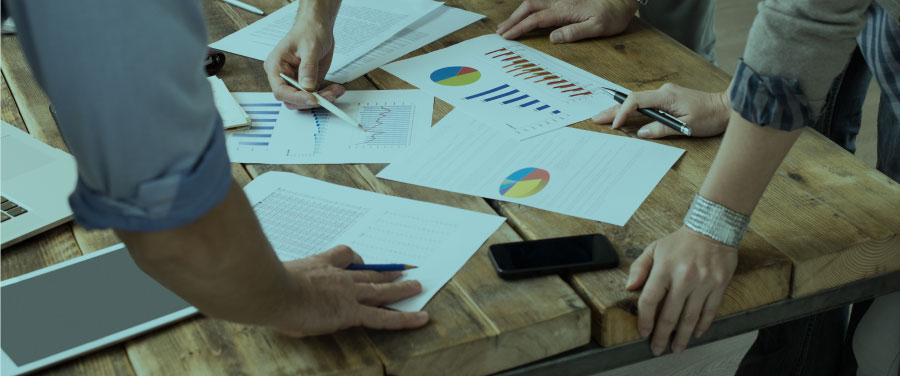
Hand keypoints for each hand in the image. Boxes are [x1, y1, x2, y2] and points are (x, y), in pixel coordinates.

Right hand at [264, 2, 344, 109]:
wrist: (318, 26)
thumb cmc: (308, 30)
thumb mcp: (309, 47)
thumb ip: (308, 67)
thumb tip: (307, 86)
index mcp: (276, 67)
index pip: (281, 90)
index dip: (296, 97)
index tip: (312, 98)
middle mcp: (284, 77)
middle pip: (292, 100)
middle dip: (311, 100)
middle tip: (329, 96)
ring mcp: (297, 81)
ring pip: (306, 100)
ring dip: (322, 99)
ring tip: (335, 91)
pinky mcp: (309, 83)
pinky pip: (316, 95)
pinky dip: (327, 94)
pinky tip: (336, 89)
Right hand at [272, 245, 428, 336]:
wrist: (270, 290)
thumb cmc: (265, 287)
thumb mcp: (274, 279)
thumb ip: (282, 284)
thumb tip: (275, 296)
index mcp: (318, 266)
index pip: (343, 256)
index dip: (355, 259)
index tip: (362, 261)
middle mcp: (337, 277)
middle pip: (368, 272)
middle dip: (386, 272)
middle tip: (402, 270)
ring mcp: (347, 293)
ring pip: (381, 290)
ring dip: (401, 288)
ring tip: (417, 286)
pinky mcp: (351, 312)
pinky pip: (383, 317)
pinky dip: (405, 318)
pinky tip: (420, 318)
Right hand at [496, 0, 638, 42]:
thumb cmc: (613, 14)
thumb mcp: (597, 27)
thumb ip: (574, 32)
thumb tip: (553, 38)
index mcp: (565, 9)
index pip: (536, 19)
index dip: (520, 27)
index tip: (507, 36)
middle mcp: (561, 1)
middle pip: (530, 6)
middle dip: (513, 18)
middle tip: (501, 31)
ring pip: (534, 2)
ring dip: (519, 13)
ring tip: (508, 24)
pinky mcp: (566, 0)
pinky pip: (542, 2)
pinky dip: (530, 9)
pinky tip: (526, 15)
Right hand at [592, 83, 730, 137]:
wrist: (727, 107)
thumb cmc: (710, 116)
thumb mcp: (685, 127)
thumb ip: (661, 129)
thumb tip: (641, 133)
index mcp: (666, 96)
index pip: (636, 101)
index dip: (623, 112)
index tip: (616, 125)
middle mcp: (663, 92)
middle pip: (632, 100)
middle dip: (614, 110)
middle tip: (597, 118)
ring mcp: (665, 94)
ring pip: (637, 102)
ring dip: (621, 110)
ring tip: (606, 119)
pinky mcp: (668, 99)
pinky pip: (646, 104)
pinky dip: (633, 110)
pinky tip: (624, 116)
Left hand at [626, 226, 737, 354]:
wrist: (712, 228)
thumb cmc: (681, 241)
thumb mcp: (654, 248)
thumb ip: (639, 267)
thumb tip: (629, 287)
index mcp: (664, 268)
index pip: (650, 300)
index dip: (645, 320)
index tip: (643, 332)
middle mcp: (684, 277)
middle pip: (670, 314)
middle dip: (662, 335)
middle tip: (658, 349)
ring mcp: (703, 282)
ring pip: (691, 317)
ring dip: (682, 336)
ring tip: (676, 348)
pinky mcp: (719, 285)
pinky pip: (709, 311)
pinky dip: (702, 325)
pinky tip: (696, 334)